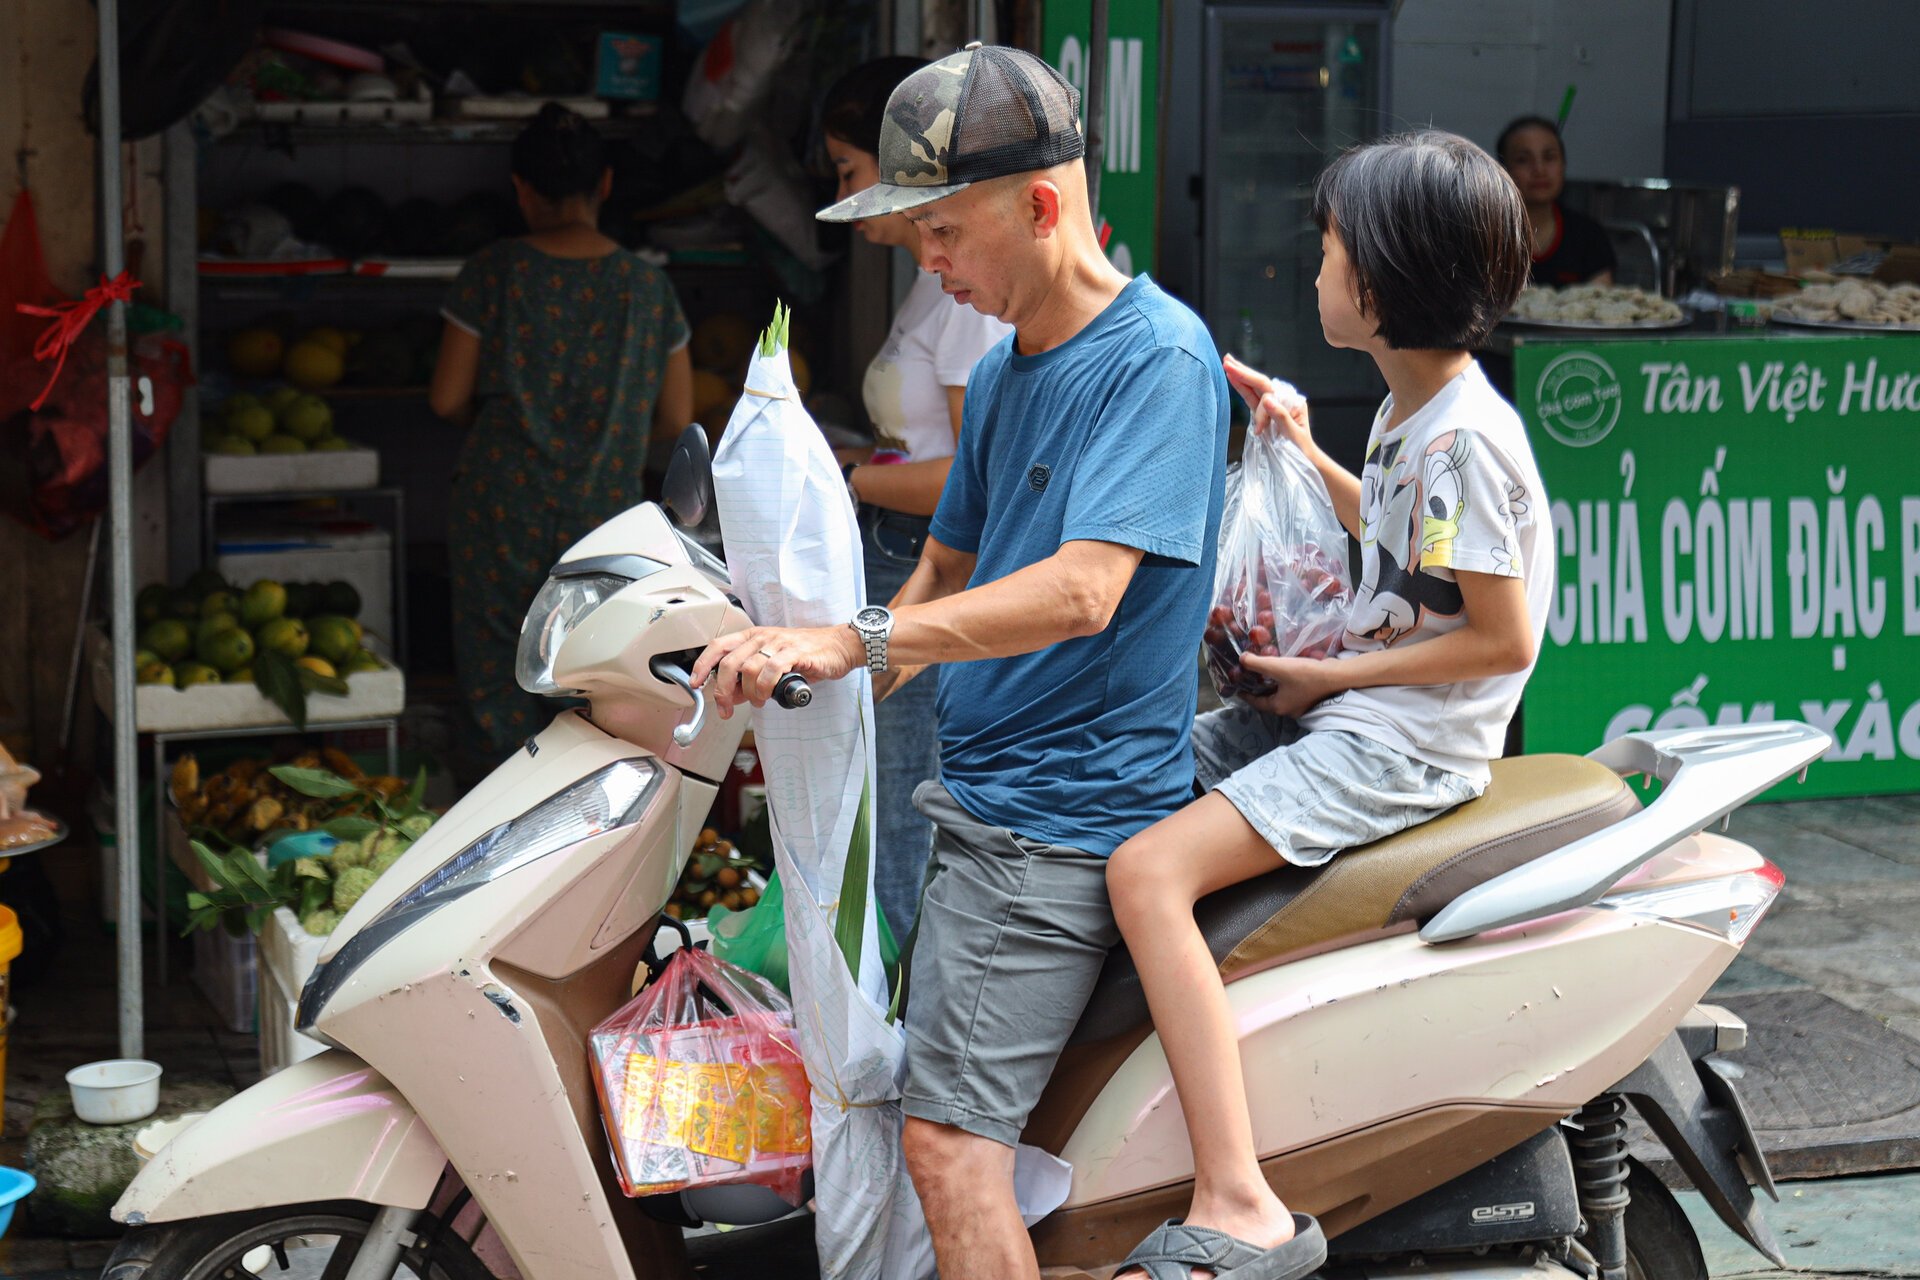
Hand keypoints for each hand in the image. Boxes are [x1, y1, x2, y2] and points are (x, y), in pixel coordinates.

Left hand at [692, 625, 863, 717]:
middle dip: (722, 690)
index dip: (703, 665)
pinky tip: (768, 695)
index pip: (718, 646)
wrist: (838, 647)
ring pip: (748, 669)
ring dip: (748, 692)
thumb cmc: (806, 655)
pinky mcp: (794, 653)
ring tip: (758, 701)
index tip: (696, 683)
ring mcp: (778, 643)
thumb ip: (749, 678)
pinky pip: (771, 670)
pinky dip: (765, 687)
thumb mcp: (772, 663)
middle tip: (726, 708)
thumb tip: (730, 696)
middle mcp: (762, 637)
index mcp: (752, 636)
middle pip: (729, 662)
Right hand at [1222, 353, 1312, 454]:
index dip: (1261, 409)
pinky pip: (1251, 397)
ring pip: (1254, 387)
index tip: (1259, 431)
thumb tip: (1267, 399)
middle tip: (1228, 362)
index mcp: (1292, 402)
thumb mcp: (1294, 435)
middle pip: (1261, 382)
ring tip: (1227, 363)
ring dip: (1240, 375)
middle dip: (1244, 373)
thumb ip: (1281, 416)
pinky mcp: (1264, 410)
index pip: (1271, 395)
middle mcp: (1283, 399)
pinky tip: (1233, 378)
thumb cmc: (1302, 450)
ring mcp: (1273, 404)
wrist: (1305, 459)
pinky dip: (1241, 387)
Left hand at [1236, 652, 1340, 718]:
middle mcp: (1289, 709)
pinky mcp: (1309, 696)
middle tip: (1250, 678)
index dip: (1246, 695)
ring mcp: (1301, 704)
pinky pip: (1291, 691)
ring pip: (1280, 695)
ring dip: (1272, 685)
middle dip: (1259, 689)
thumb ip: (1256, 663)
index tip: (1238, 688)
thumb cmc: (1306, 675)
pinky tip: (1283, 672)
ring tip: (1264, 673)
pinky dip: (1284, 683)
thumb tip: (1241, 659)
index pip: (1256, 703)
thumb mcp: (1277, 667)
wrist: (1336, 676)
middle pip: (1268, 700)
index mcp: (1279, 707)